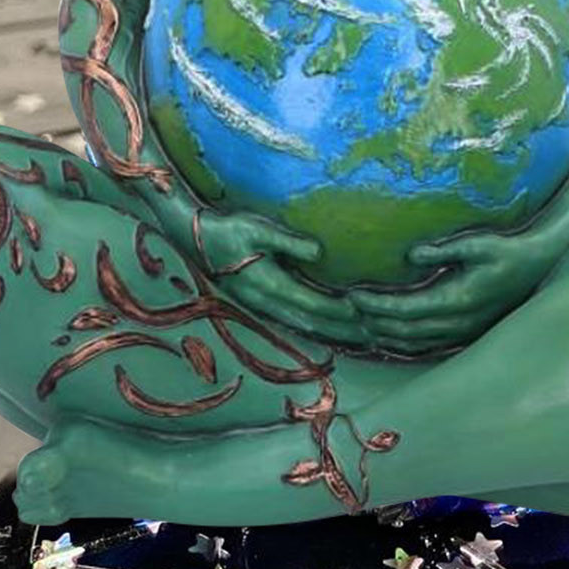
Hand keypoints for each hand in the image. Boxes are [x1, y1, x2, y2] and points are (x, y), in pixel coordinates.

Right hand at [194, 207, 374, 346]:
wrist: (195, 241)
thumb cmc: (227, 230)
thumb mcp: (257, 230)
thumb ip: (289, 242)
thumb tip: (320, 252)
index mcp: (271, 285)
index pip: (315, 303)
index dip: (341, 310)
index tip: (366, 312)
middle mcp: (269, 303)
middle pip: (313, 323)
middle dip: (344, 330)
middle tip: (374, 334)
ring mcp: (264, 308)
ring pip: (305, 327)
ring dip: (332, 334)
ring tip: (358, 338)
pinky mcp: (261, 305)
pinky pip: (294, 322)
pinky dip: (316, 329)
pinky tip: (329, 331)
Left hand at [349, 225, 559, 354]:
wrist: (541, 267)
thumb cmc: (509, 250)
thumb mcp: (479, 243)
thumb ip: (443, 249)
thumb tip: (409, 254)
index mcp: (458, 300)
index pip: (407, 309)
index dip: (377, 305)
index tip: (353, 295)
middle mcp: (458, 322)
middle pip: (405, 330)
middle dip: (373, 321)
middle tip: (346, 308)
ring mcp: (463, 332)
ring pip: (414, 342)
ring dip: (385, 335)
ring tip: (360, 321)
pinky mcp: (466, 332)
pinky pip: (427, 344)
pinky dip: (403, 341)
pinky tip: (388, 334)